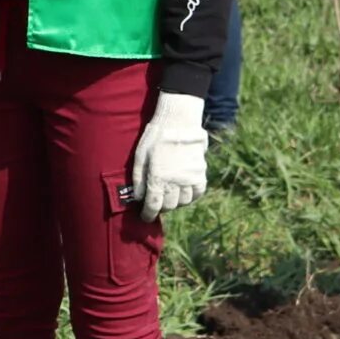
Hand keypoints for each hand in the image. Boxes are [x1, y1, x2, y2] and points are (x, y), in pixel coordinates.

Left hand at [129, 92, 208, 219]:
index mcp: (157, 179)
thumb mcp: (140, 156)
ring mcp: (190, 178)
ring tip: (169, 195)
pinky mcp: (200, 173)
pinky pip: (198, 192)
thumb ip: (138, 179)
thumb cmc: (155, 137)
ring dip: (175, 202)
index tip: (146, 217)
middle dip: (161, 207)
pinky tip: (184, 192)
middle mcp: (175, 182)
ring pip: (183, 201)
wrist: (178, 121)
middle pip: (169, 206)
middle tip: (156, 202)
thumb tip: (138, 198)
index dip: (148, 215)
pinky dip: (191, 196)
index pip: (153, 206)